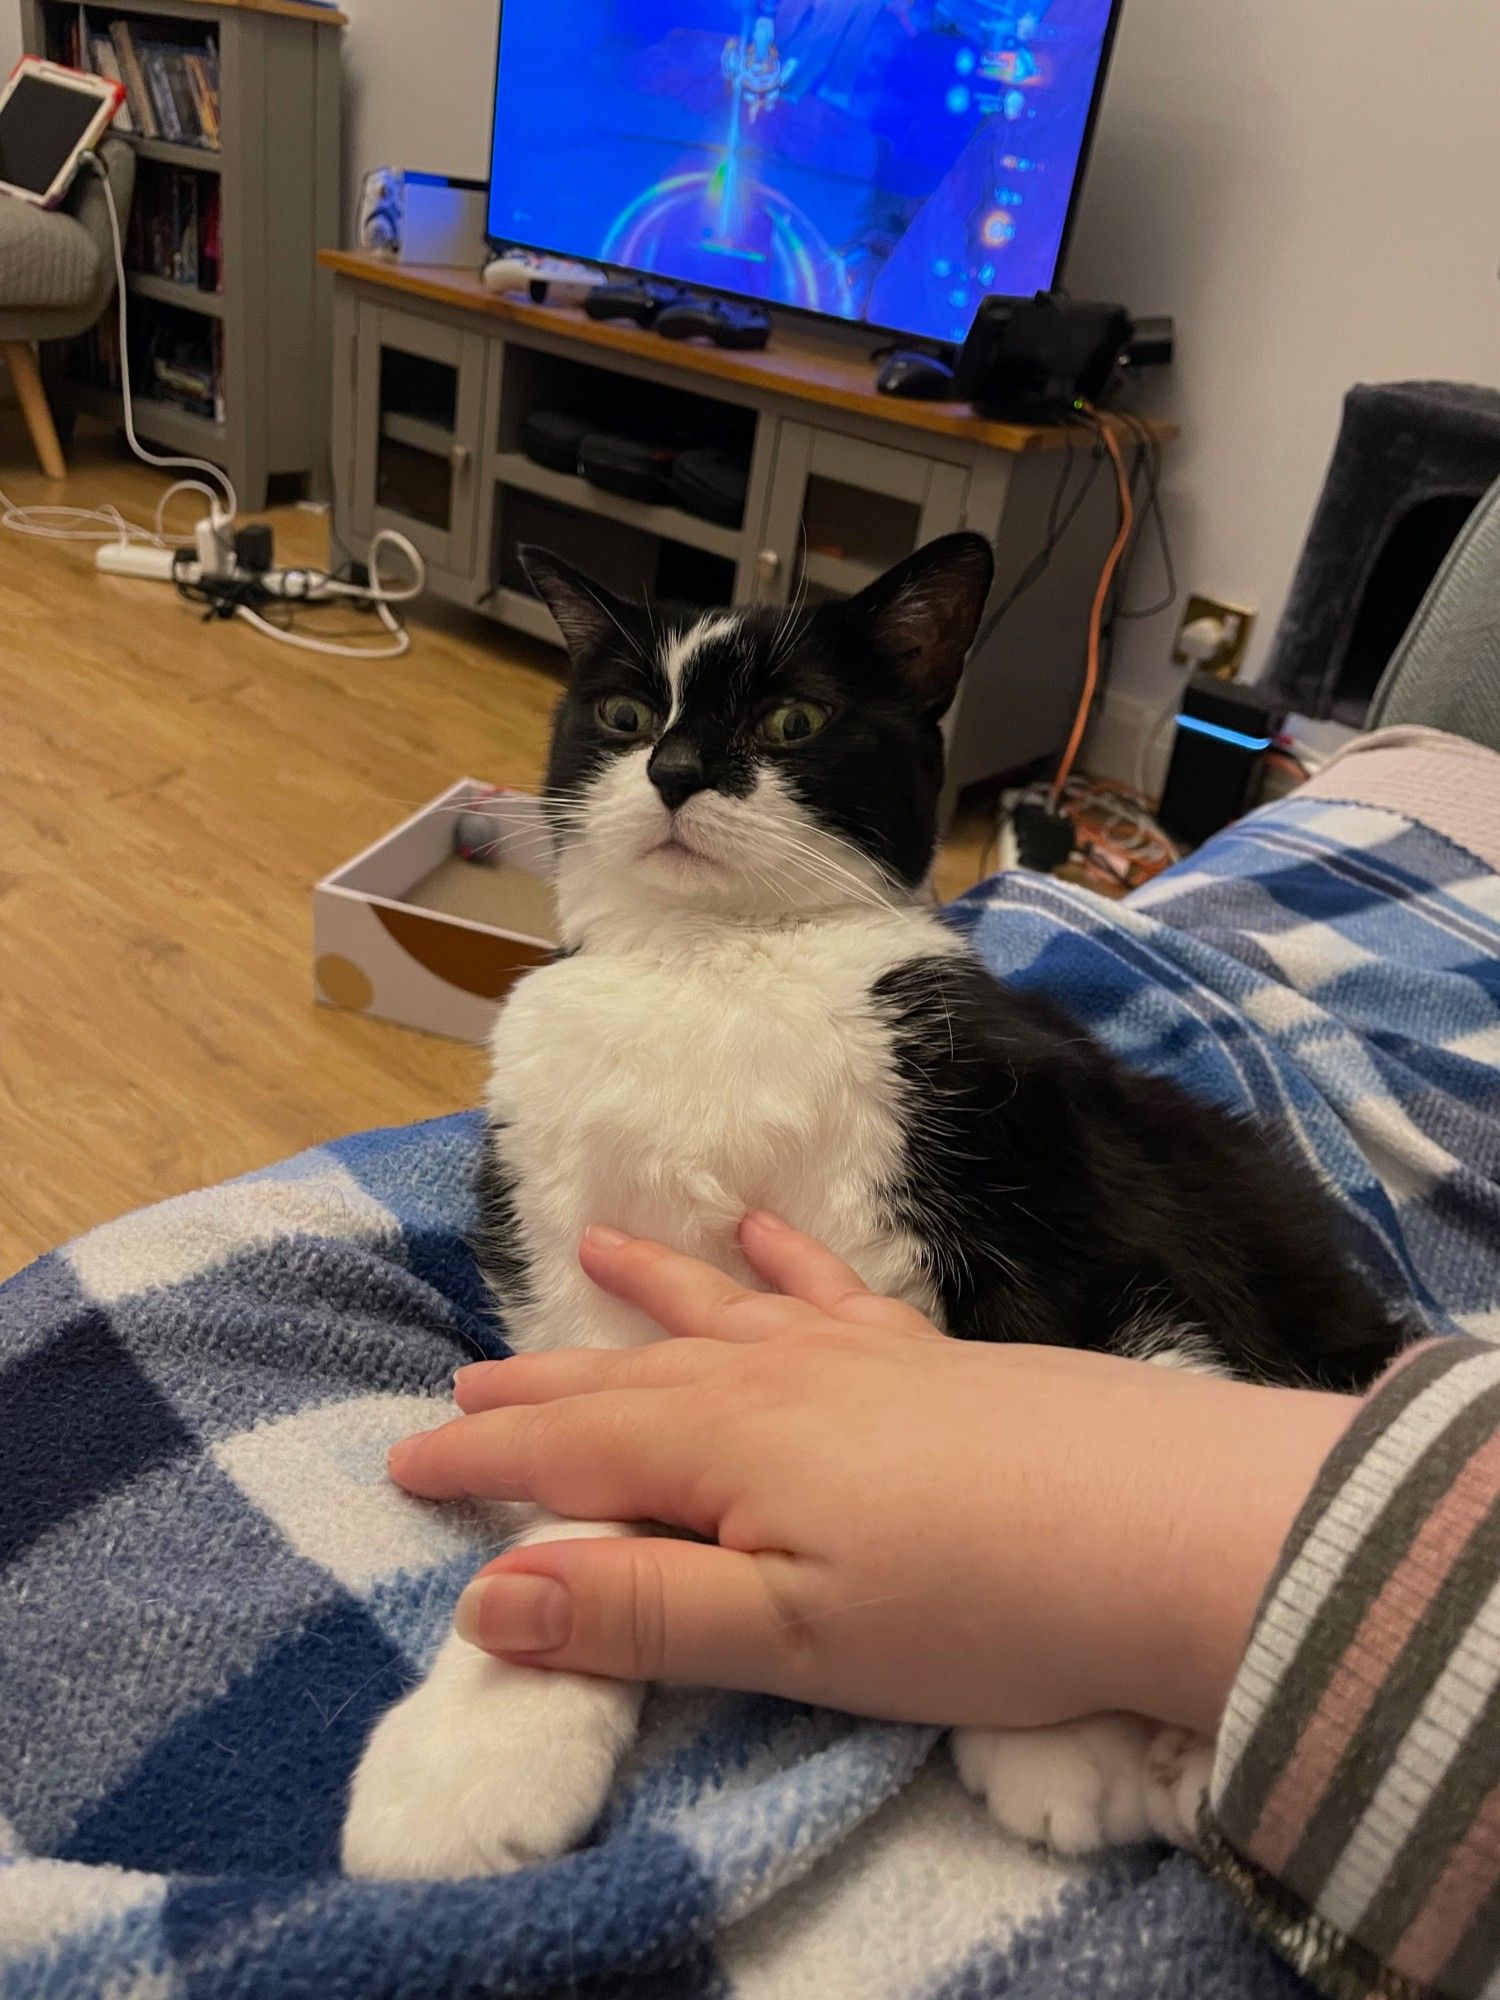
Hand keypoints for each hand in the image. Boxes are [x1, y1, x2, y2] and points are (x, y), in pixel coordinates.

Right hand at [388, 1216, 1356, 1734]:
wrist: (1166, 1526)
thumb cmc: (971, 1606)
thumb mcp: (788, 1637)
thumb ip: (636, 1611)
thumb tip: (483, 1595)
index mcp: (722, 1450)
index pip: (568, 1453)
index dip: (482, 1457)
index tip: (402, 1455)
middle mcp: (774, 1380)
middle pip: (631, 1380)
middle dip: (541, 1385)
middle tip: (464, 1375)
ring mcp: (857, 1356)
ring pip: (719, 1316)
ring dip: (649, 1293)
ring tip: (592, 1249)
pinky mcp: (928, 1355)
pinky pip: (832, 1288)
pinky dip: (787, 1259)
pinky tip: (766, 1232)